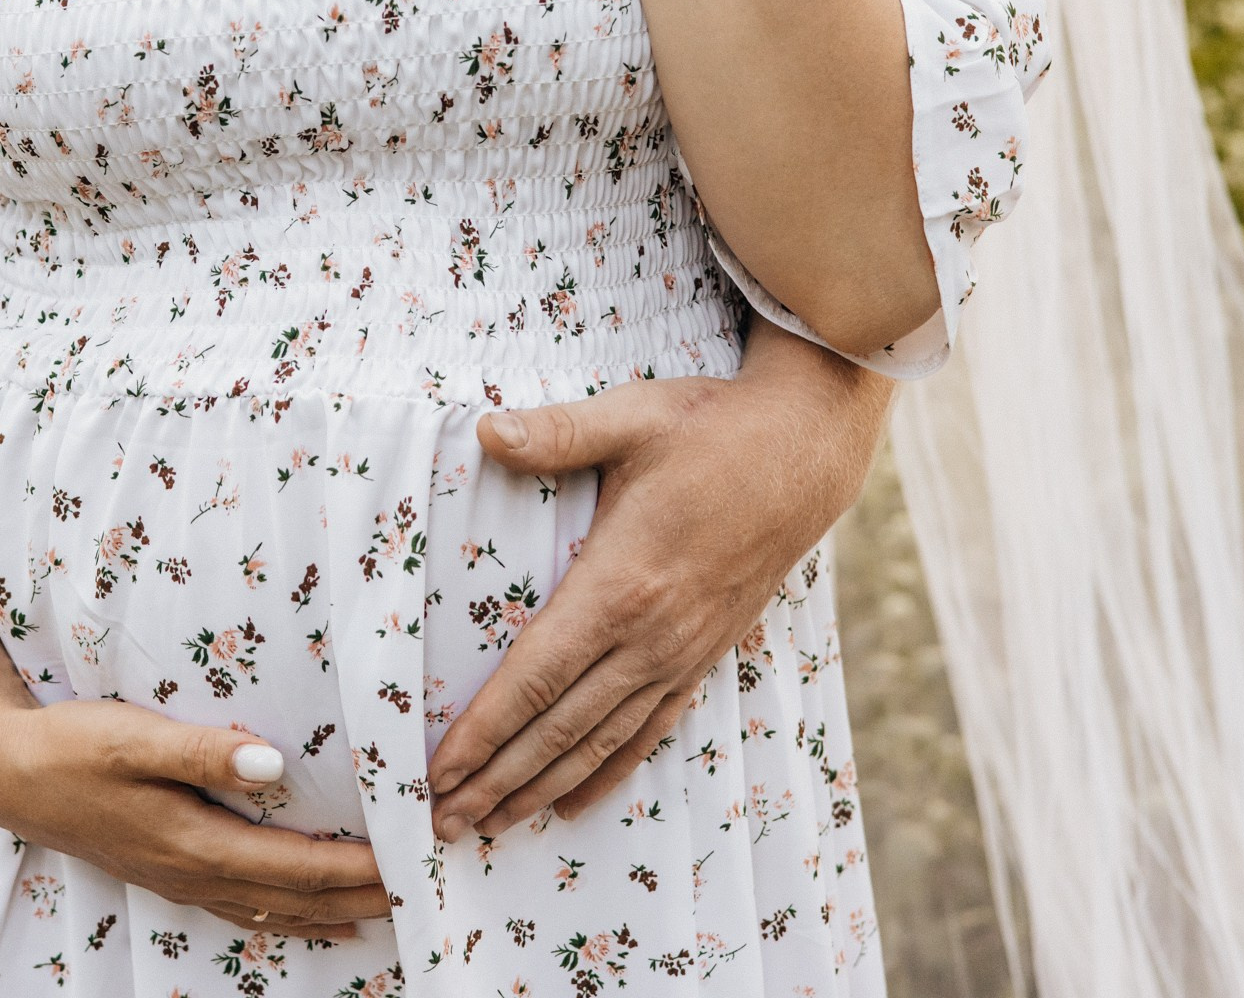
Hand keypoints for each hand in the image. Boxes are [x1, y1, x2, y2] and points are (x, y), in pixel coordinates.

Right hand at [0, 697, 392, 935]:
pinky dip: (290, 917)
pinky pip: (245, 909)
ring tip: (390, 907)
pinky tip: (312, 918)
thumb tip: (275, 763)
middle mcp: (195, 872)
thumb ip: (204, 750)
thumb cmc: (70, 745)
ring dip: (335, 909)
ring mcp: (180, 880)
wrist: (6, 774)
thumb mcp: (132, 736)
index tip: (412, 853)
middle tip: (426, 882)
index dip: (362, 865)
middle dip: (366, 893)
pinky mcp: (168, 873)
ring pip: (275, 910)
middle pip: (298, 897)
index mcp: (195, 841)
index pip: (300, 864)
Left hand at [426, 321, 890, 838]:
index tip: (436, 771)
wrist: (806, 452)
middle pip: (557, 728)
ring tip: (489, 825)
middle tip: (441, 823)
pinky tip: (572, 804)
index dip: (482, 731)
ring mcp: (680, 652)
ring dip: (540, 788)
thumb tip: (487, 429)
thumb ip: (556, 433)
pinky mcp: (703, 654)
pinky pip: (649, 730)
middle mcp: (650, 635)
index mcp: (620, 583)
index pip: (534, 675)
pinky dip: (607, 773)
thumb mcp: (631, 418)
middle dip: (496, 780)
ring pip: (599, 742)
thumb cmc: (712, 428)